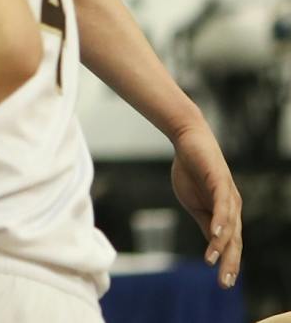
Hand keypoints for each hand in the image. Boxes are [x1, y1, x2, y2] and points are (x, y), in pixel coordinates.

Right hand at [169, 120, 241, 287]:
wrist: (188, 140)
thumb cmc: (191, 171)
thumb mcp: (195, 204)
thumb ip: (206, 223)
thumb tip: (213, 246)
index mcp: (226, 214)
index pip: (231, 244)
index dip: (228, 263)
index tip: (224, 282)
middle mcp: (233, 207)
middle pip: (235, 241)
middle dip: (231, 263)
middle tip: (225, 283)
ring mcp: (229, 195)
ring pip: (229, 226)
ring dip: (222, 246)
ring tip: (213, 262)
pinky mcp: (221, 182)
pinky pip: (223, 206)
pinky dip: (220, 221)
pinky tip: (216, 234)